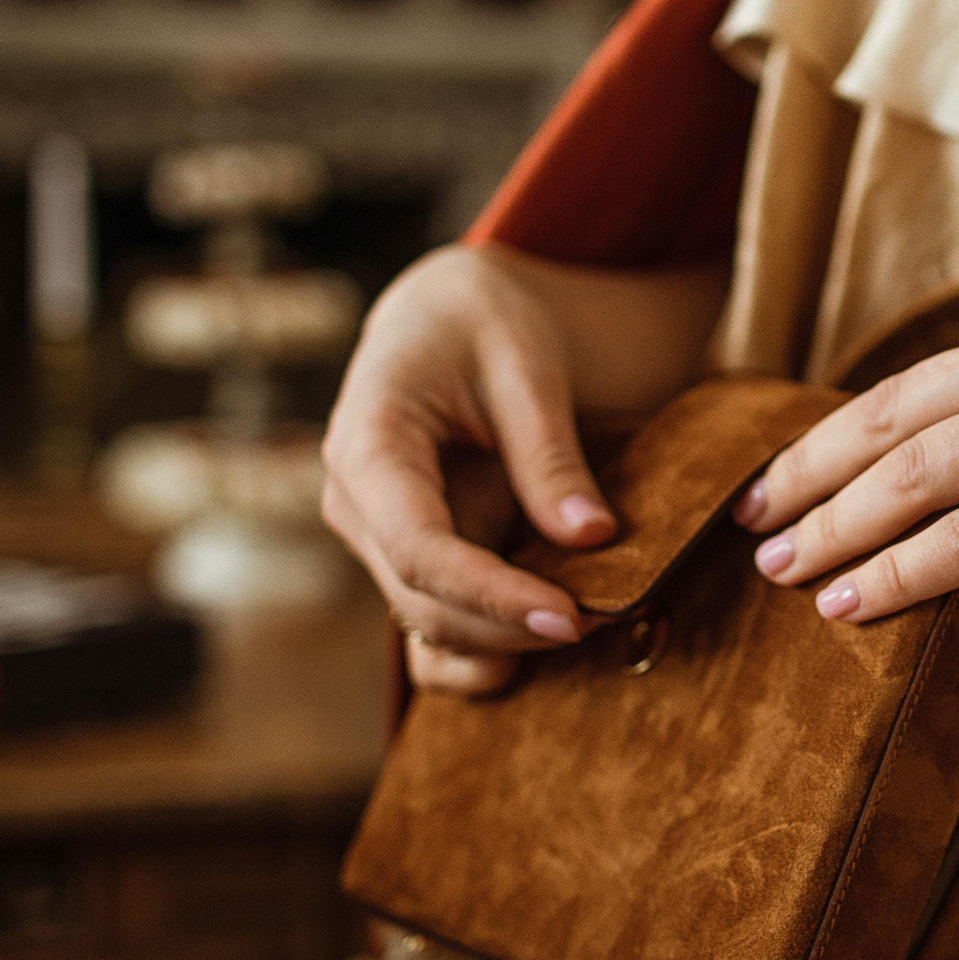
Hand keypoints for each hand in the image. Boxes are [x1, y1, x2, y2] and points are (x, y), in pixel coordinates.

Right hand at [321, 246, 613, 693]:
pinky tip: (546, 644)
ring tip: (593, 626)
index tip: (569, 617)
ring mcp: (376, 535)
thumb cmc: (483, 323)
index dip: (492, 595)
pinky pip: (436, 619)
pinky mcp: (409, 552)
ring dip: (505, 640)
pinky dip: (488, 643)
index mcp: (368, 443)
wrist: (448, 315)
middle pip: (422, 598)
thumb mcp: (526, 367)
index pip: (419, 547)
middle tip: (604, 623)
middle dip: (509, 627)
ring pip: (429, 620)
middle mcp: (355, 502)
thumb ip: (550, 454)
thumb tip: (591, 537)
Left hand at [734, 255, 958, 622]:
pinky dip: (897, 573)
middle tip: (748, 520)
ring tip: (779, 572)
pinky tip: (851, 603)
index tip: (806, 471)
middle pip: (887, 417)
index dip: (852, 434)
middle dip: (804, 474)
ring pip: (911, 476)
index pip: (927, 376)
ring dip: (831, 529)